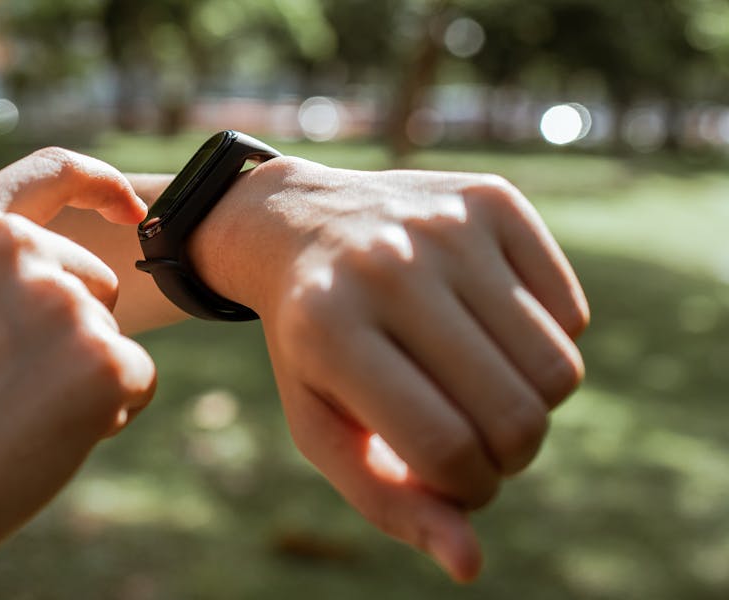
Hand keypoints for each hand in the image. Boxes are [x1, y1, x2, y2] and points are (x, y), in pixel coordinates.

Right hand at [0, 149, 155, 598]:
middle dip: (76, 334)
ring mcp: (63, 300)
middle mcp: (18, 247)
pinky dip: (110, 416)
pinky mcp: (103, 358)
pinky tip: (45, 443)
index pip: (51, 171)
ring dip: (83, 380)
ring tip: (9, 422)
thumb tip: (74, 288)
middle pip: (96, 282)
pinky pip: (137, 380)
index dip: (99, 184)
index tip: (130, 207)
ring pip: (112, 338)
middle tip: (3, 395)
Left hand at [190, 157, 588, 581]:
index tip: (452, 481)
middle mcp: (390, 266)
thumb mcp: (322, 426)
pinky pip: (572, 313)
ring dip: (532, 406)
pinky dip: (544, 343)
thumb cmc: (313, 346)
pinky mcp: (493, 199)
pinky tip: (486, 329)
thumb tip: (469, 565)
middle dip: (508, 456)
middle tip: (473, 441)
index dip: (467, 490)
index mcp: (331, 330)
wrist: (296, 224)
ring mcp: (445, 225)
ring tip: (480, 392)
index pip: (445, 448)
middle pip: (517, 415)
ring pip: (560, 370)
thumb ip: (388, 501)